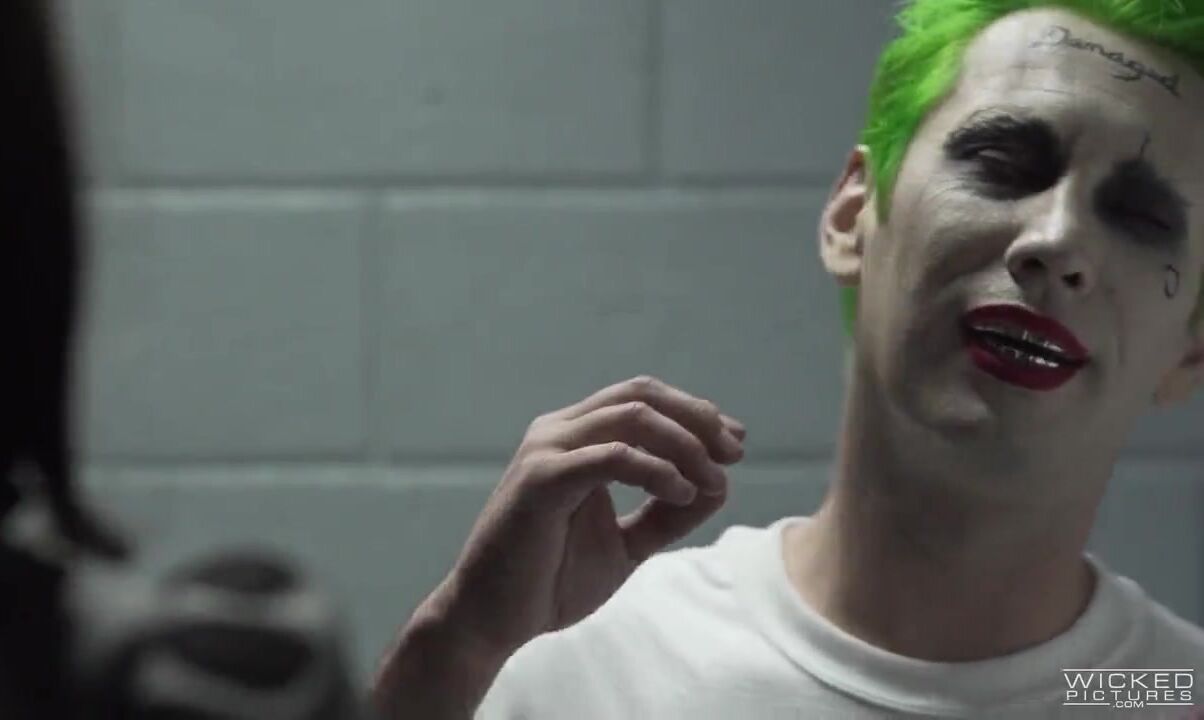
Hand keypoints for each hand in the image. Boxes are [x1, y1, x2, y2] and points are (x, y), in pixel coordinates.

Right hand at [415, 375, 745, 667]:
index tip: (735, 446)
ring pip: (631, 416)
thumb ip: (666, 514)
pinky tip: (681, 492)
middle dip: (697, 418)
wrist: (493, 621)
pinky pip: (611, 455)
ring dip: (684, 444)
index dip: (695, 414)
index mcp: (575, 438)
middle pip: (641, 395)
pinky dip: (656, 469)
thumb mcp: (627, 544)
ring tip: (713, 481)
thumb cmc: (550, 581)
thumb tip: (719, 485)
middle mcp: (559, 431)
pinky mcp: (541, 479)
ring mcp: (547, 450)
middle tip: (734, 452)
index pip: (643, 400)